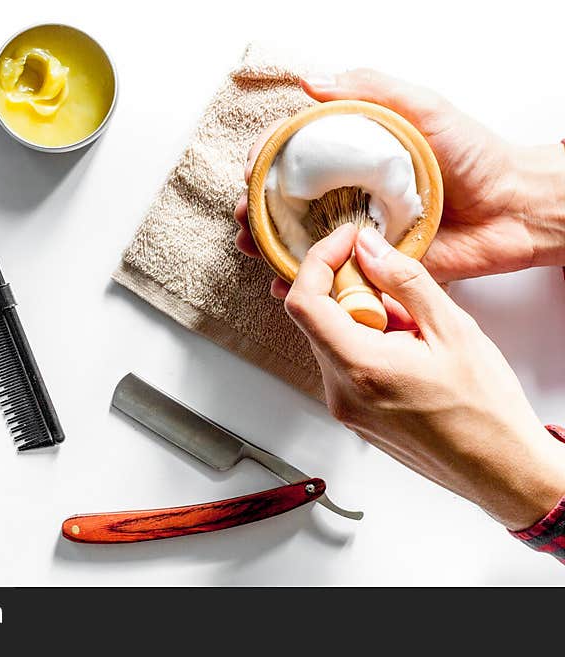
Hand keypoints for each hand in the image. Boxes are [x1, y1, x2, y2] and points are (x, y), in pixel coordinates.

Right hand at [234, 69, 564, 282]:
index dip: (266, 162)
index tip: (251, 168)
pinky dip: (302, 285)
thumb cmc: (475, 156)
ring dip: (267, 246)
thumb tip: (312, 81)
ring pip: (300, 242)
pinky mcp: (373, 268)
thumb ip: (372, 91)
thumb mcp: (424, 109)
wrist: (514, 209)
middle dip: (254, 210)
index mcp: (355, 159)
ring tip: (251, 246)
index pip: (296, 158)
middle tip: (244, 216)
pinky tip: (281, 284)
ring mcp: (358, 234)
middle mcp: (350, 196)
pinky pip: (331, 278)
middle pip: (286, 204)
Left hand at [287, 224, 564, 529]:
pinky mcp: (353, 415)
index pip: (303, 302)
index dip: (317, 261)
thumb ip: (405, 281)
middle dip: (351, 290)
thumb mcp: (452, 329)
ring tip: (414, 327)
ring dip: (363, 318)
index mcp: (359, 368)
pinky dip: (367, 343)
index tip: (345, 241)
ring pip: (333, 340)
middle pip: (317, 319)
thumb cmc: (485, 411)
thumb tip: (368, 249)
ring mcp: (344, 407)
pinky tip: (409, 349)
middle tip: (395, 284)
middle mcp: (340, 392)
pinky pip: (345, 363)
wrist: (501, 469)